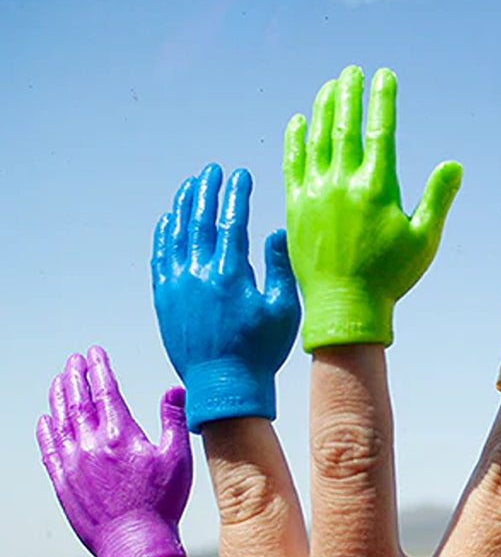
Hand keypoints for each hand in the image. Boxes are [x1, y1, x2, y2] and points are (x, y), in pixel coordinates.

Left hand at [36, 347, 190, 556]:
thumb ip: (174, 420)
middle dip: (75, 376)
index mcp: (121, 435)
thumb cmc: (163, 504)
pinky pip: (49, 449)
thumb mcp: (178, 459)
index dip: (99, 369)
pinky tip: (45, 420)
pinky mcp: (63, 483)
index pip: (106, 390)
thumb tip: (176, 388)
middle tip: (74, 361)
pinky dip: (46, 431)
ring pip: (61, 421)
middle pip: (78, 400)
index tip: (94, 353)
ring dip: (59, 397)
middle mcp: (92, 444)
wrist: (136, 544)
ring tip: (60, 381)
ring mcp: (74, 463)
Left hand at [152, 164, 300, 432]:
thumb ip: (280, 268)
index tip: (240, 175)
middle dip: (207, 190)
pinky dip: (164, 234)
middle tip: (213, 171)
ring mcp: (178, 285)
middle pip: (200, 219)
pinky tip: (170, 220)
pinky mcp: (165, 299)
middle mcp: (200, 273)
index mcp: (232, 274)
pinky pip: (161, 257)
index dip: (236, 194)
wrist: (225, 386)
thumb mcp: (283, 311)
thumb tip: (277, 232)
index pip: (232, 220)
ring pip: (177, 233)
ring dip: (184, 205)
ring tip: (191, 186)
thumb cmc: (259, 352)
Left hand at [283, 65, 462, 349]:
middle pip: (345, 125)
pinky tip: (298, 122)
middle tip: (350, 71)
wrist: (344, 308)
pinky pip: (293, 163)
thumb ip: (438, 198)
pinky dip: (295, 139)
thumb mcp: (423, 240)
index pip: (381, 130)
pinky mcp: (295, 207)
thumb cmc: (389, 279)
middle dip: (348, 93)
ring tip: (328, 88)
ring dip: (322, 108)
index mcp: (377, 187)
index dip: (382, 98)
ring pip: (316, 138)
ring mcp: (316, 192)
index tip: (383, 76)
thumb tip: (454, 165)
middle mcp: (344, 182)